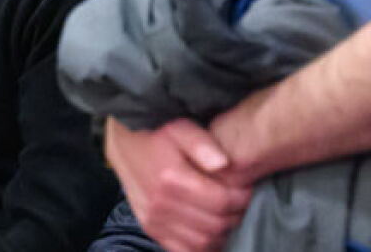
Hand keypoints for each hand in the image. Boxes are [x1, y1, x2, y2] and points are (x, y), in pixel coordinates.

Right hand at [105, 117, 252, 251]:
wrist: (123, 147)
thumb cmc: (156, 138)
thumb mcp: (180, 129)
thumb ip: (203, 143)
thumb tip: (224, 164)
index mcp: (172, 179)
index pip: (221, 201)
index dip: (242, 198)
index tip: (247, 190)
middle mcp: (162, 204)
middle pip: (215, 224)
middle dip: (236, 216)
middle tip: (241, 204)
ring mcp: (155, 220)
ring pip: (203, 242)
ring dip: (222, 233)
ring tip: (227, 216)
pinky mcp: (151, 229)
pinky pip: (183, 250)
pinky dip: (202, 247)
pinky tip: (210, 233)